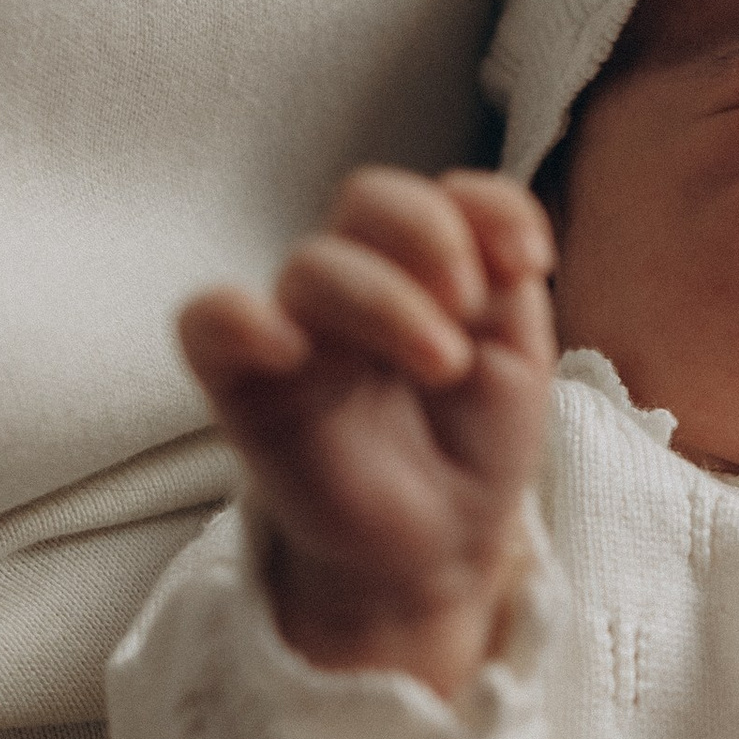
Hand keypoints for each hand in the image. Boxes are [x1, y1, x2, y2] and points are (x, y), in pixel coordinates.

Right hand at [178, 167, 556, 688]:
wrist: (441, 543)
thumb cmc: (473, 441)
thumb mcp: (518, 358)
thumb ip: (507, 284)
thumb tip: (493, 241)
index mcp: (425, 264)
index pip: (442, 195)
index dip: (489, 209)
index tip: (531, 264)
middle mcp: (357, 281)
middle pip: (368, 200)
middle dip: (429, 236)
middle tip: (469, 305)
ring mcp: (299, 325)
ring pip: (313, 264)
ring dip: (384, 299)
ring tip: (441, 363)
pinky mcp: (245, 381)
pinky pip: (207, 321)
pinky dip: (239, 318)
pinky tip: (290, 347)